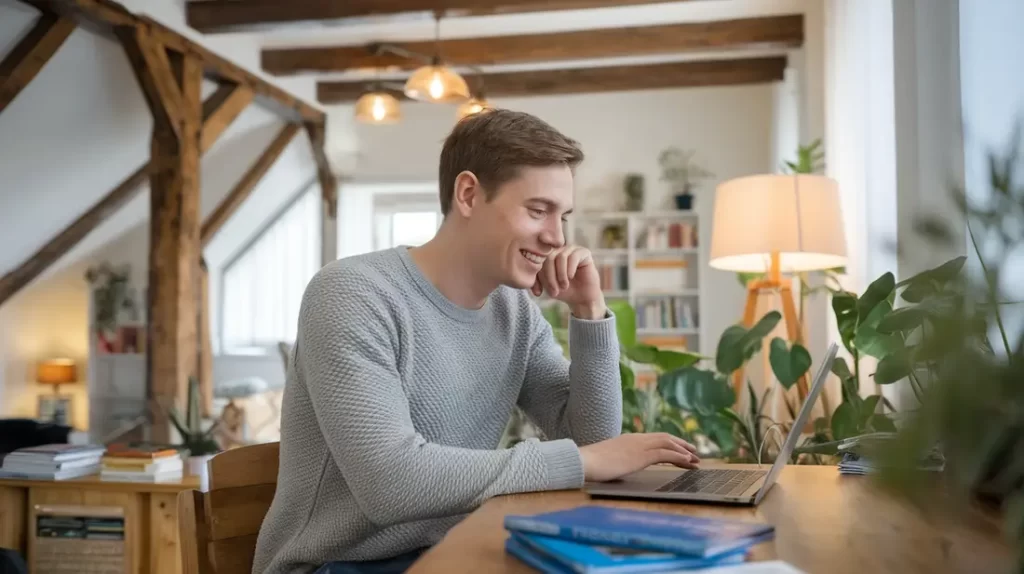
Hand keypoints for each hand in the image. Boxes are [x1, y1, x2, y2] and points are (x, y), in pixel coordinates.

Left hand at [530, 245, 604, 318]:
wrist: (582, 299)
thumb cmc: (564, 291)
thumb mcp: (546, 285)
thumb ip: (538, 276)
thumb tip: (529, 274)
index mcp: (548, 255)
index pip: (537, 260)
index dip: (537, 276)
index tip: (538, 293)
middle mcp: (559, 249)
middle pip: (548, 257)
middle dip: (549, 276)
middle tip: (554, 291)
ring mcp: (572, 249)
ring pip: (560, 256)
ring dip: (560, 274)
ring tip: (564, 286)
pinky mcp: (584, 253)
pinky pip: (573, 257)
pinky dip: (570, 269)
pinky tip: (571, 277)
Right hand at [579, 433, 699, 482]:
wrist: (584, 461)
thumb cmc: (591, 464)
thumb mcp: (608, 461)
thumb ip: (618, 461)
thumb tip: (619, 469)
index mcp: (628, 440)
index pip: (654, 438)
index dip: (669, 443)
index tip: (679, 450)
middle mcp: (636, 439)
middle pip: (665, 438)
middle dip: (681, 445)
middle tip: (694, 452)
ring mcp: (639, 445)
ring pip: (668, 444)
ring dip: (684, 451)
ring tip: (696, 459)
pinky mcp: (641, 455)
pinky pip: (666, 453)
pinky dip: (679, 457)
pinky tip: (688, 462)